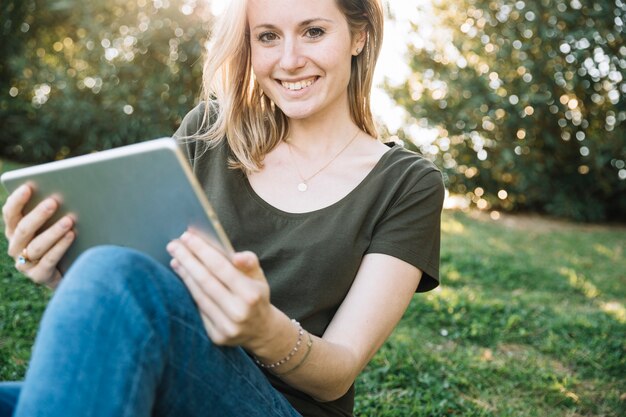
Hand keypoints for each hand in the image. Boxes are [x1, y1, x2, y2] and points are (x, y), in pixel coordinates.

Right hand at [2, 184, 74, 287]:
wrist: (70, 272)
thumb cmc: (61, 239)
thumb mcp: (54, 224)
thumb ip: (53, 210)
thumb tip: (64, 192)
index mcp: (15, 230)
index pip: (10, 213)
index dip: (17, 200)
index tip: (29, 187)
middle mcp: (16, 246)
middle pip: (23, 229)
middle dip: (38, 214)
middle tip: (54, 202)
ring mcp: (25, 264)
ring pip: (37, 245)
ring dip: (53, 231)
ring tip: (69, 219)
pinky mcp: (39, 276)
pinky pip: (49, 260)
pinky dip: (61, 246)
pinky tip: (72, 235)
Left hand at [167, 230, 273, 347]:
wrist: (261, 330)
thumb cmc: (256, 295)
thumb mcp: (259, 276)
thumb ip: (249, 261)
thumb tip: (235, 256)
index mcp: (251, 294)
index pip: (222, 268)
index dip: (203, 251)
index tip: (188, 237)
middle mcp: (239, 312)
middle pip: (206, 281)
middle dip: (187, 260)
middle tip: (174, 245)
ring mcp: (227, 327)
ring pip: (199, 295)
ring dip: (184, 275)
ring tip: (175, 259)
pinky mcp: (217, 336)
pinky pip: (198, 309)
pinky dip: (189, 292)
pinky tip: (182, 277)